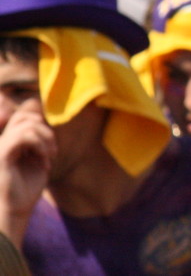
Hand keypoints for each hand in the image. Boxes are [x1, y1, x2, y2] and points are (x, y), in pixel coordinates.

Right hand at [0, 100, 53, 244]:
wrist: (17, 208)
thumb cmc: (28, 185)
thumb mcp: (39, 157)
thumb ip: (40, 138)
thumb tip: (43, 115)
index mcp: (9, 139)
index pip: (23, 113)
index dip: (40, 119)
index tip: (50, 144)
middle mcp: (2, 140)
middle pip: (25, 115)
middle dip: (46, 129)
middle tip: (52, 150)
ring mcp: (0, 147)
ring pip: (26, 125)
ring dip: (46, 139)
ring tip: (50, 156)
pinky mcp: (2, 155)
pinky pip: (22, 137)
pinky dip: (40, 146)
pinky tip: (45, 160)